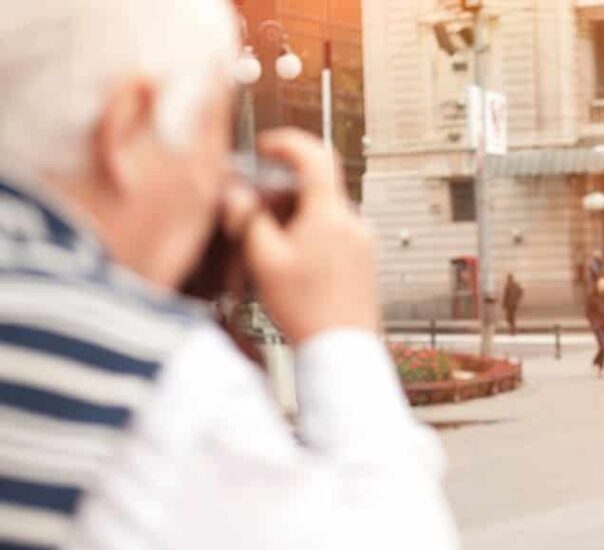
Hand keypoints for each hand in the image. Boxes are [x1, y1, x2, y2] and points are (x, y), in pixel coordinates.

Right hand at [224, 129, 377, 343]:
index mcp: (330, 214)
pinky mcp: (365, 258)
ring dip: (294, 216)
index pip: (314, 155)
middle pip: (314, 187)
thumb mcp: (264, 261)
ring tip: (270, 247)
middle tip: (254, 213)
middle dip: (280, 193)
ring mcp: (363, 240)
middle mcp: (352, 221)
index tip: (267, 147)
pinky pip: (334, 232)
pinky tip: (293, 263)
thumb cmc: (305, 310)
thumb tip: (235, 193)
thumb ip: (248, 219)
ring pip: (323, 211)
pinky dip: (310, 234)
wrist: (342, 348)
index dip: (286, 143)